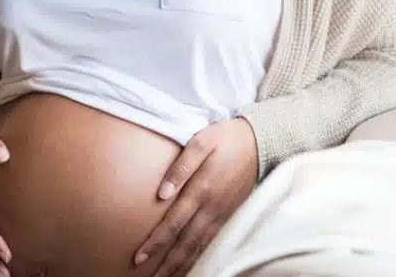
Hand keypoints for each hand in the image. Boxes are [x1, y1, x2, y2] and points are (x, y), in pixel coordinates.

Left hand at [134, 117, 257, 276]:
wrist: (260, 141)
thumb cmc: (226, 138)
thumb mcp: (201, 141)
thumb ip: (181, 167)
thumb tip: (162, 193)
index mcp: (201, 189)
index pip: (173, 223)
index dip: (156, 242)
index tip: (139, 257)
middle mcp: (211, 206)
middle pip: (185, 242)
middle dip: (167, 262)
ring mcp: (222, 212)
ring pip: (199, 246)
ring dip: (182, 264)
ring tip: (166, 276)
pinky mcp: (229, 212)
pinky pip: (211, 241)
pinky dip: (199, 256)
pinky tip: (190, 262)